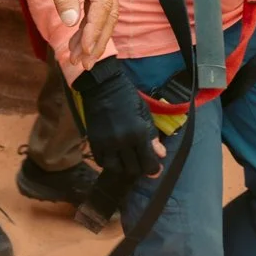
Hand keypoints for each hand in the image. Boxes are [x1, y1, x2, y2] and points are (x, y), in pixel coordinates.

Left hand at [14, 0, 117, 61]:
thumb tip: (71, 22)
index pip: (103, 3)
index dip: (95, 30)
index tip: (85, 51)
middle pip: (109, 11)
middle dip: (96, 39)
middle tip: (84, 63)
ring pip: (103, 11)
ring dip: (92, 35)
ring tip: (78, 57)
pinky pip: (95, 5)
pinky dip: (87, 23)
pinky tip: (77, 39)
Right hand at [72, 59, 161, 181]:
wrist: (103, 86)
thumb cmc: (128, 97)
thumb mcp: (145, 113)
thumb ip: (152, 136)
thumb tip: (161, 155)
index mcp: (138, 133)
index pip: (148, 163)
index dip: (153, 169)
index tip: (155, 169)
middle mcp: (122, 141)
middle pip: (132, 169)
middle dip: (139, 169)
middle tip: (140, 162)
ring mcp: (106, 143)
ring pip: (115, 168)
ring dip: (122, 168)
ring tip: (126, 161)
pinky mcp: (94, 142)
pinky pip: (101, 162)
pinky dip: (108, 163)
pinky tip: (113, 157)